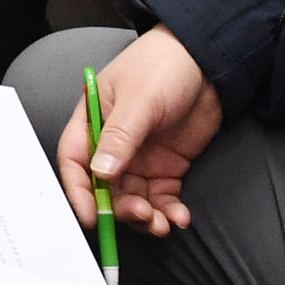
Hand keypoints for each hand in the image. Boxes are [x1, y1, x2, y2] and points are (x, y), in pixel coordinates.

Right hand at [62, 27, 223, 236]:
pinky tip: (179, 217)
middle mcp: (112, 144)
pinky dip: (168, 212)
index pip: (75, 161)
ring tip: (162, 223)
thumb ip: (120, 137)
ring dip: (144, 217)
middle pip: (105, 189)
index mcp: (93, 121)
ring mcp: (140, 158)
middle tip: (140, 215)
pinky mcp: (166, 167)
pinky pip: (161, 198)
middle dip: (119, 209)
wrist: (208, 62)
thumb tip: (102, 173)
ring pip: (133, 199)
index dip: (78, 191)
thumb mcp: (139, 99)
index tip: (91, 215)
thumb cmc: (163, 65)